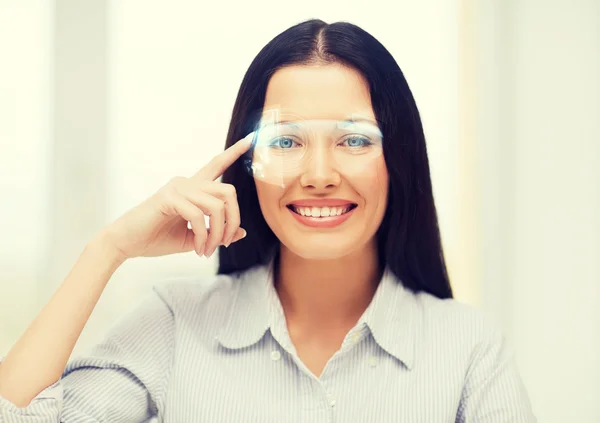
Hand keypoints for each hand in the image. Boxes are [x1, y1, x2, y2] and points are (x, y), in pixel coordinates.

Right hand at [100, 135, 251, 259]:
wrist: (127, 244)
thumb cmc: (157, 238)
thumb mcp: (196, 238)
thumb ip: (217, 233)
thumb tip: (242, 231)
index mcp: (193, 188)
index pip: (216, 165)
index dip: (234, 152)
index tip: (250, 139)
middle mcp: (187, 182)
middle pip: (228, 191)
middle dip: (233, 220)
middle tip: (225, 243)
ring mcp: (177, 187)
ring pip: (216, 207)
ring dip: (217, 234)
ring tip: (206, 250)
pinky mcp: (168, 197)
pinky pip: (198, 216)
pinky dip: (203, 236)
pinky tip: (198, 248)